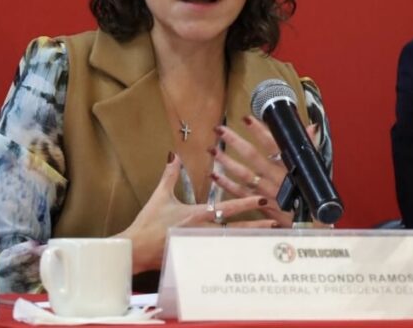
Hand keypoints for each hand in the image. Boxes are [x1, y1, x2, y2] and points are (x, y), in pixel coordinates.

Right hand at [116, 152, 274, 273]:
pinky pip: (218, 254)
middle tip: (275, 221)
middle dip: (256, 225)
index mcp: (197, 214)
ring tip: (266, 238)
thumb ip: (170, 174)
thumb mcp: (160, 195)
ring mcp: (200, 245)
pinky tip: (244, 255)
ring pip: (230, 243)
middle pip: (236, 228)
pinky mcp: (195, 256)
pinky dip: (232, 253)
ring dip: (248, 240)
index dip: (247, 202)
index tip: (263, 199)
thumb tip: (174, 155)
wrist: (137, 248)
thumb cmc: (148, 222)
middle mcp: (203, 230)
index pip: (227, 208)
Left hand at [209, 116, 318, 226]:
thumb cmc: (313, 194)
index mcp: (290, 167)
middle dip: (235, 142)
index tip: (247, 119)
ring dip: (226, 162)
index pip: (274, 144)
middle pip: (252, 157)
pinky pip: (240, 193)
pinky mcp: (259, 204)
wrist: (312, 223)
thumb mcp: (314, 169)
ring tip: (213, 150)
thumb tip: (311, 127)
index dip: (260, 132)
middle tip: (220, 129)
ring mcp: (266, 192)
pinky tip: (214, 175)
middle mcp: (276, 178)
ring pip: (243, 174)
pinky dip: (226, 185)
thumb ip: (309, 146)